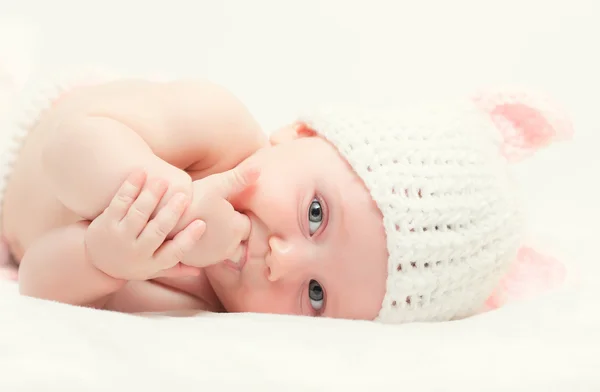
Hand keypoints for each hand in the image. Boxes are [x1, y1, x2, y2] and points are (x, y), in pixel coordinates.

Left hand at [84, 170, 205, 280]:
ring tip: (162, 181)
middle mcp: (136, 252)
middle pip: (156, 232)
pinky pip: (119, 202)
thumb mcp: (152, 270)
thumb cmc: (133, 261)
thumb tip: (199, 269)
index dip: (189, 239)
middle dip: (171, 214)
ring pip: (137, 214)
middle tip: (184, 196)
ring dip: (150, 197)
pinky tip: (140, 173)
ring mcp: (119, 236)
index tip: (201, 223)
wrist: (94, 261)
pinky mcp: (106, 222)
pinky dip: (130, 187)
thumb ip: (176, 268)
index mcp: (152, 263)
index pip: (174, 252)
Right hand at [180, 165, 258, 267]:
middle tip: (211, 216)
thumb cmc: (191, 199)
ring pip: (221, 249)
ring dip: (216, 240)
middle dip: (229, 230)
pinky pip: (205, 256)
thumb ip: (239, 178)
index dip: (234, 214)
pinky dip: (202, 248)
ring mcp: (212, 259)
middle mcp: (228, 249)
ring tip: (201, 223)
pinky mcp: (196, 264)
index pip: (245, 223)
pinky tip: (192, 235)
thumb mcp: (216, 184)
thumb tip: (258, 168)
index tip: (220, 206)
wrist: (159, 218)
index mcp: (237, 229)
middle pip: (236, 239)